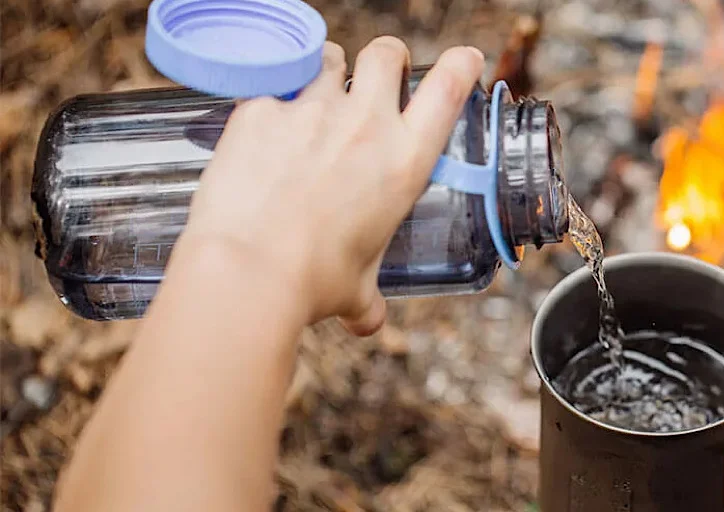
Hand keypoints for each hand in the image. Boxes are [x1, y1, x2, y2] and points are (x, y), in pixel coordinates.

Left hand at [176, 37, 483, 335]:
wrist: (248, 269)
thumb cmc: (310, 281)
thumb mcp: (356, 289)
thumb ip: (367, 300)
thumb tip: (368, 320)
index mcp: (403, 162)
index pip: (447, 89)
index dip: (459, 65)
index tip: (463, 59)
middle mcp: (364, 124)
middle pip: (386, 53)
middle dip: (386, 58)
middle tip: (377, 75)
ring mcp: (311, 110)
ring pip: (328, 60)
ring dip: (327, 71)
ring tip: (314, 99)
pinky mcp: (260, 109)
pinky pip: (271, 87)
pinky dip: (271, 103)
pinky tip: (261, 131)